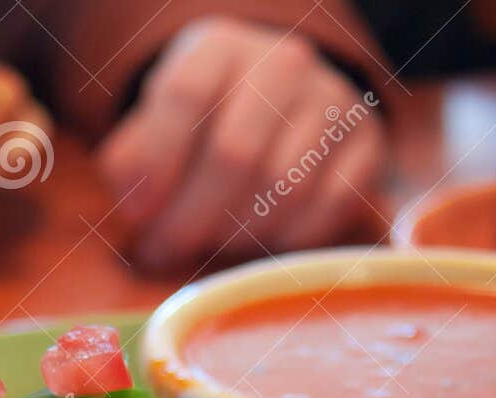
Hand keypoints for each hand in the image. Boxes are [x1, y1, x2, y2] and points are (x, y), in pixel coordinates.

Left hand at [98, 17, 385, 268]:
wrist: (278, 102)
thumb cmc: (203, 124)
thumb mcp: (154, 126)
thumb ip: (131, 161)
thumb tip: (135, 207)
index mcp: (220, 47)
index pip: (184, 96)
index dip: (155, 163)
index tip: (135, 214)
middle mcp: (282, 64)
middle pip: (234, 153)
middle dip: (191, 219)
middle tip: (163, 253)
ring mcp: (331, 100)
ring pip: (282, 187)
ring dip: (236, 234)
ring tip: (208, 247)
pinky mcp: (365, 141)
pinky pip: (328, 205)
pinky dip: (288, 237)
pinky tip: (259, 242)